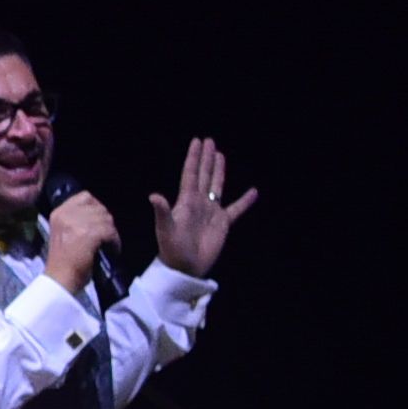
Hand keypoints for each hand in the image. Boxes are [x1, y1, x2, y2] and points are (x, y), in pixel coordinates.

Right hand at [38, 190, 119, 295]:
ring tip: (109, 244)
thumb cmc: (62, 261)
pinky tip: (112, 250)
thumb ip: (76, 220)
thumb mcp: (63, 233)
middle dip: (106, 222)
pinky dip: (114, 241)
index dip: (97, 208)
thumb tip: (99, 215)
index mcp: (59, 213)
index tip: (99, 221)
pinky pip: (109, 231)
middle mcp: (66, 214)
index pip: (85, 197)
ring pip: (106, 219)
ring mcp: (77, 223)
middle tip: (107, 236)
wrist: (60, 279)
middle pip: (98, 207)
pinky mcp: (88, 233)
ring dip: (111, 232)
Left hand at [152, 138, 257, 278]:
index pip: (191, 174)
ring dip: (219, 171)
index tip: (197, 141)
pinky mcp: (223, 224)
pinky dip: (245, 201)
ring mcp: (211, 212)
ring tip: (220, 154)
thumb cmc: (172, 249)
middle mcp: (199, 203)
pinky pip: (236, 209)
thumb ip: (162, 212)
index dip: (193, 158)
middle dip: (206, 158)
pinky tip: (254, 192)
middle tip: (209, 141)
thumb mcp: (165, 230)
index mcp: (186, 201)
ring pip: (216, 186)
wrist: (185, 268)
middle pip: (204, 175)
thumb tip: (154, 196)